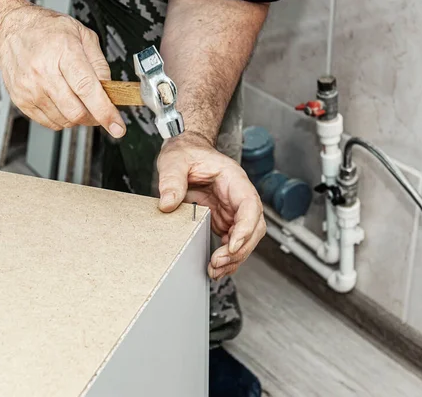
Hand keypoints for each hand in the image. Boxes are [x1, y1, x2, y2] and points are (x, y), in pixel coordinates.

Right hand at [0, 4, 124, 136]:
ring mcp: (30, 88)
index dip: (104, 111)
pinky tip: (62, 102)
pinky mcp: (21, 100)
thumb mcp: (82, 35)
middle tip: (99, 110)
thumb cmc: (47, 31)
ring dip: (77, 117)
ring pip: (64, 120)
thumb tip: (109, 90)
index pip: (87, 89)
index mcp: (63, 51)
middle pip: (76, 111)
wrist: (12, 30)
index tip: (117, 127)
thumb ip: (100, 64)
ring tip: (77, 100)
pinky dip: (61, 118)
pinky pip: (49, 122)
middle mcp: (44, 71)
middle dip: (94, 117)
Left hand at [157, 132, 265, 279]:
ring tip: (215, 270)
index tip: (232, 245)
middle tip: (218, 263)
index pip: (250, 205)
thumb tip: (167, 204)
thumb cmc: (186, 153)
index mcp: (234, 179)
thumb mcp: (175, 161)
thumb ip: (172, 180)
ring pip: (246, 238)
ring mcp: (232, 210)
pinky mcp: (222, 220)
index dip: (246, 227)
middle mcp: (238, 196)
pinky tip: (215, 267)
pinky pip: (232, 242)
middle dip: (240, 249)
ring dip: (234, 257)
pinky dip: (226, 256)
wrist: (185, 152)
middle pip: (254, 227)